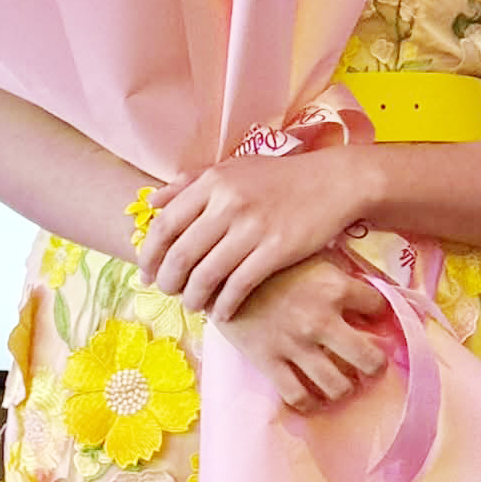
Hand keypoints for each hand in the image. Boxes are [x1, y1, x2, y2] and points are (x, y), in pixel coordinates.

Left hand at [136, 145, 371, 320]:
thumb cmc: (281, 178)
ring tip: (193, 305)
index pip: (165, 226)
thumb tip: (151, 202)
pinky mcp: (276, 250)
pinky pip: (238, 286)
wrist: (333, 182)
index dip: (149, 256)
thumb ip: (190, 182)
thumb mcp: (234, 169)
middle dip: (168, 282)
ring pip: (206, 275)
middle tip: (168, 293)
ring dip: (193, 298)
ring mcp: (252, 228)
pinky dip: (224, 305)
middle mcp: (228, 203)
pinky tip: (223, 312)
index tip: (147, 273)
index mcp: (213, 182)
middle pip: (180, 255)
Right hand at [218, 254, 393, 411]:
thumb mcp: (310, 255)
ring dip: (346, 386)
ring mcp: (295, 345)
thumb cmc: (268, 260)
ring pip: (338, 386)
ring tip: (344, 380)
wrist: (217, 271)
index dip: (378, 313)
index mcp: (334, 287)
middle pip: (370, 360)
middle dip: (376, 365)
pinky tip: (313, 394)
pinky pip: (298, 396)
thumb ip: (337, 273)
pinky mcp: (268, 362)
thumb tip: (364, 288)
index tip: (372, 317)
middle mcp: (320, 320)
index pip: (378, 308)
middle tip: (371, 363)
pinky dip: (310, 401)